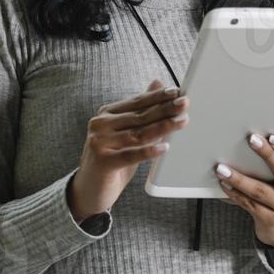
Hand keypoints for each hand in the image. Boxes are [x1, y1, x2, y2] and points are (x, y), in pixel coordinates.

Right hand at [67, 79, 189, 222]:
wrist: (89, 189)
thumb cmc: (111, 160)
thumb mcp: (126, 133)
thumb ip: (141, 110)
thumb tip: (157, 83)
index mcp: (106, 114)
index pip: (137, 102)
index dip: (158, 97)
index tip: (176, 91)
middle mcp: (100, 125)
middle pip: (140, 116)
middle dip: (165, 109)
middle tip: (184, 103)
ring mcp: (99, 142)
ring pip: (138, 134)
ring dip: (163, 127)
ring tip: (181, 122)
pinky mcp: (103, 161)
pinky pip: (131, 155)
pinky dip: (149, 151)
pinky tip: (164, 147)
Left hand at [213, 133, 273, 248]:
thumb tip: (249, 141)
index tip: (272, 137)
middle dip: (267, 154)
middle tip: (251, 140)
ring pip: (261, 191)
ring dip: (240, 179)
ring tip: (223, 169)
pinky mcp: (271, 220)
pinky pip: (250, 205)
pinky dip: (235, 194)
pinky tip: (224, 185)